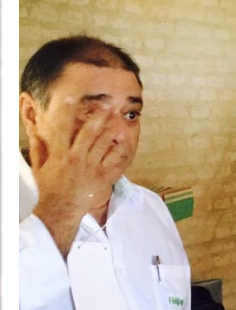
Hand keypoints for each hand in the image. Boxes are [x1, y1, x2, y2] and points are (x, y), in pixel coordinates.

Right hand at [30, 105, 130, 254]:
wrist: (59, 210)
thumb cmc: (48, 189)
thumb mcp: (39, 167)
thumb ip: (38, 148)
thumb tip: (35, 131)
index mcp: (59, 154)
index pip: (61, 128)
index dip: (65, 112)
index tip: (70, 98)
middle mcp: (76, 158)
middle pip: (89, 133)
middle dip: (98, 117)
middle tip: (107, 105)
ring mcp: (91, 168)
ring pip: (104, 144)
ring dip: (112, 130)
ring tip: (119, 119)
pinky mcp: (102, 178)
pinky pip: (115, 162)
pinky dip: (121, 151)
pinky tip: (126, 141)